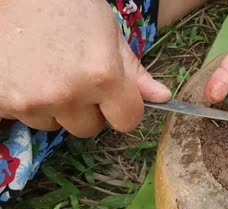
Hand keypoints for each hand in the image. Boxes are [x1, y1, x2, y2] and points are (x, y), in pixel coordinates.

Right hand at [0, 0, 170, 137]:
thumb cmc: (67, 7)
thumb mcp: (109, 33)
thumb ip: (135, 71)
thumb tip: (162, 97)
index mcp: (102, 76)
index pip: (128, 120)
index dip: (125, 108)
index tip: (116, 98)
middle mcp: (68, 95)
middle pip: (90, 128)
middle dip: (89, 110)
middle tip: (77, 79)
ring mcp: (32, 102)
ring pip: (56, 125)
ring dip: (58, 108)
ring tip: (49, 73)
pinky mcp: (3, 104)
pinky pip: (28, 119)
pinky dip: (31, 104)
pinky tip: (28, 76)